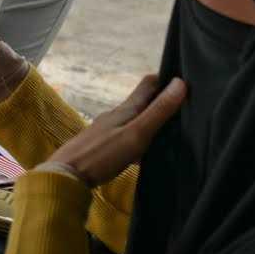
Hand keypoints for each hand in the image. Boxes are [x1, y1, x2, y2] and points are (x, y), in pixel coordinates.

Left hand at [43, 76, 186, 186]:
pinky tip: (148, 152)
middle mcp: (117, 115)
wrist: (66, 175)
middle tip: (188, 108)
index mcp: (126, 109)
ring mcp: (108, 130)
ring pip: (136, 120)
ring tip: (174, 131)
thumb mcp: (136, 133)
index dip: (167, 79)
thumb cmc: (103, 154)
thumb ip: (157, 112)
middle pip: (143, 102)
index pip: (149, 84)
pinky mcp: (103, 145)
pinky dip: (141, 138)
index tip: (187, 82)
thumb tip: (180, 82)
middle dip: (162, 101)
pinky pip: (128, 136)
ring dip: (153, 121)